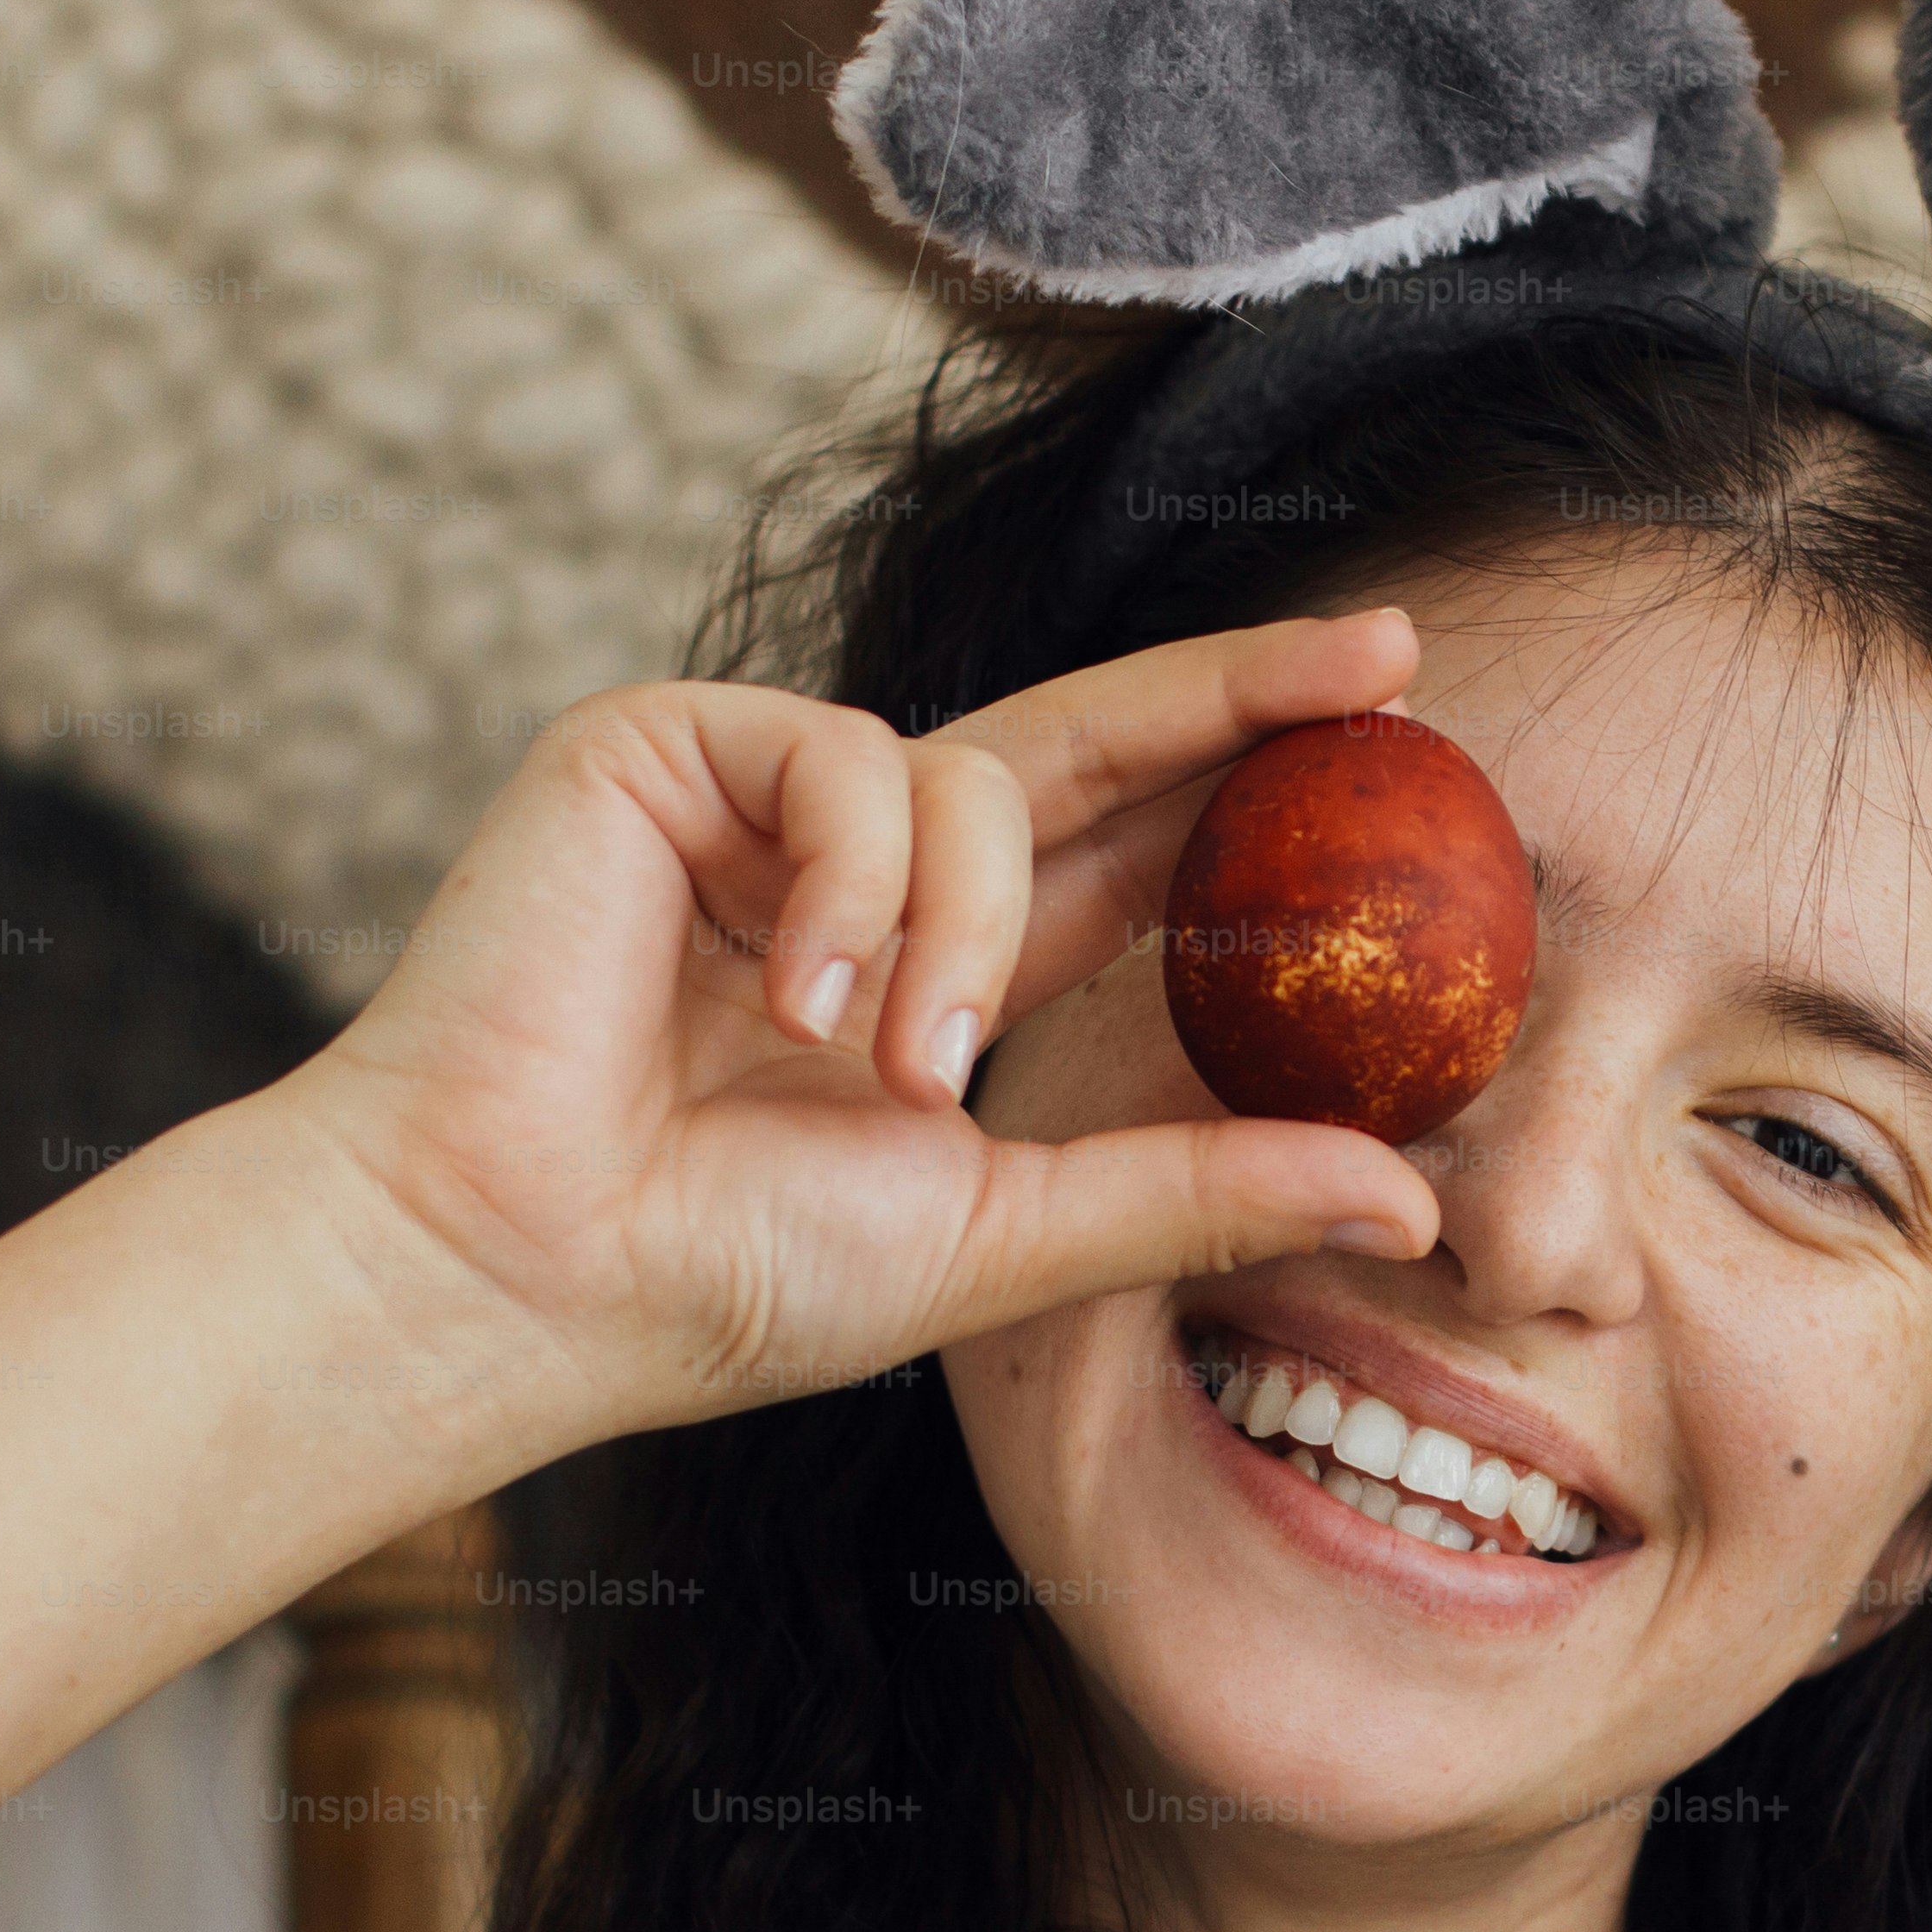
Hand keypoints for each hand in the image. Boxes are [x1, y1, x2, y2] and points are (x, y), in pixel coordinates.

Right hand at [260, 614, 1446, 1448]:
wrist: (520, 1270)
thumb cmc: (726, 1277)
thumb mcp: (1009, 1228)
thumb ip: (1198, 1190)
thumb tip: (1411, 1195)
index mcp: (946, 964)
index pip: (1137, 847)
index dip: (1257, 785)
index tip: (1402, 730)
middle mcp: (868, 863)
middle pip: (1095, 740)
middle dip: (1240, 693)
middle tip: (1387, 655)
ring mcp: (764, 799)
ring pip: (974, 778)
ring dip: (958, 939)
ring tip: (877, 1073)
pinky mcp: (664, 745)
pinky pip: (847, 761)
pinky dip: (850, 888)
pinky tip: (783, 1005)